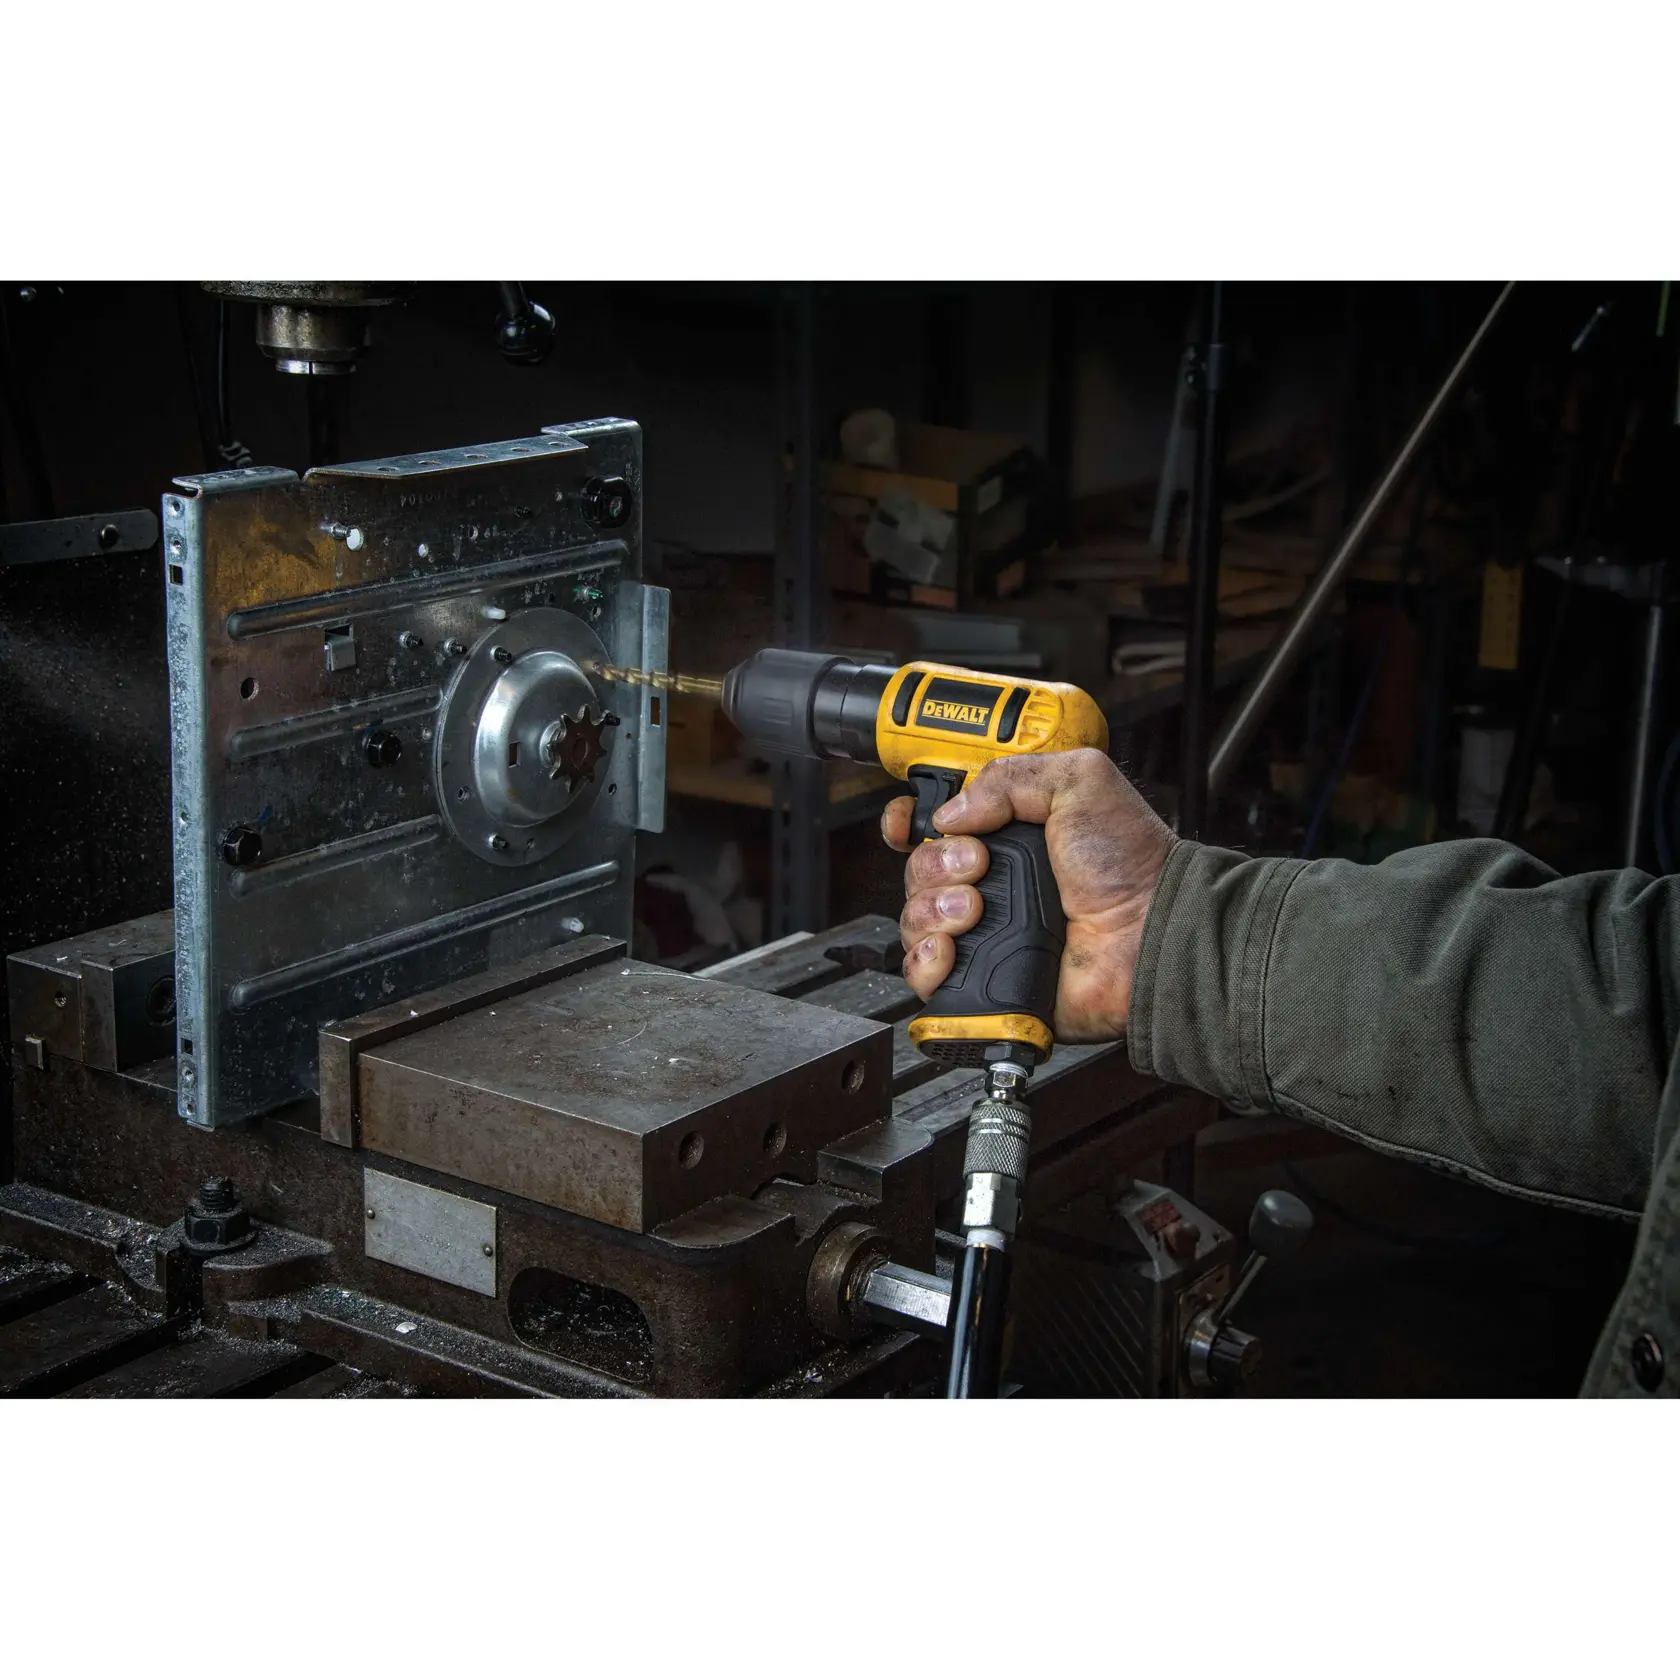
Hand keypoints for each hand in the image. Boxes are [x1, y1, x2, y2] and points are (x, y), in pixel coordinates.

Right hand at [881, 749, 1174, 1042]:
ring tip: (972, 910)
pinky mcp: (983, 980)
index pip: (935, 826)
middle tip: (978, 865)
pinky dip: (925, 960)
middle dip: (934, 863)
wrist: (1148, 934)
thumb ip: (1009, 776)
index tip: (909, 824)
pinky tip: (948, 947)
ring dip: (931, 908)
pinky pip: (923, 974)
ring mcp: (985, 933)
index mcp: (1009, 837)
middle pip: (918, 870)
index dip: (911, 823)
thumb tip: (951, 811)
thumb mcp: (1079, 781)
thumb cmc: (1130, 865)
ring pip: (914, 918)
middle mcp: (992, 884)